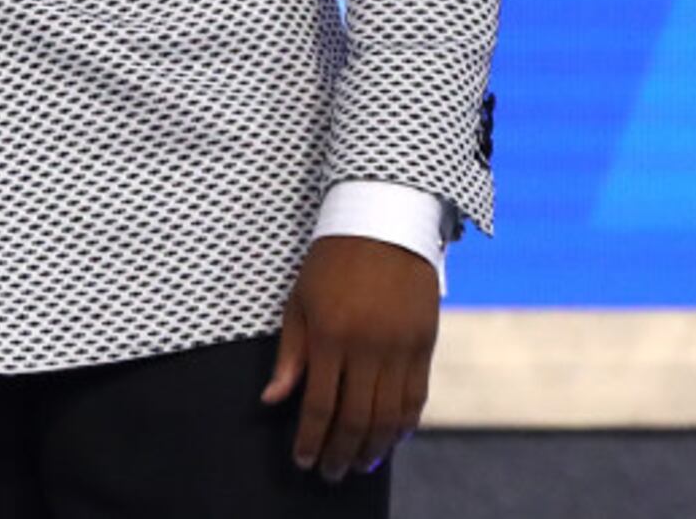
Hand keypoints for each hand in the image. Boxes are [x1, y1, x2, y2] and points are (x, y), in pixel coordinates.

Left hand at [260, 234, 437, 480]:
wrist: (383, 223)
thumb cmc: (331, 261)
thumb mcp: (299, 300)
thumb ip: (289, 354)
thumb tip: (272, 399)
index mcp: (329, 334)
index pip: (318, 404)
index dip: (310, 438)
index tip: (303, 460)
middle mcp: (366, 346)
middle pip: (356, 418)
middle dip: (340, 452)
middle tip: (331, 472)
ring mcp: (399, 347)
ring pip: (389, 415)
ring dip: (374, 447)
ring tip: (360, 464)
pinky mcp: (424, 343)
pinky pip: (416, 396)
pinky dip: (405, 424)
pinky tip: (393, 439)